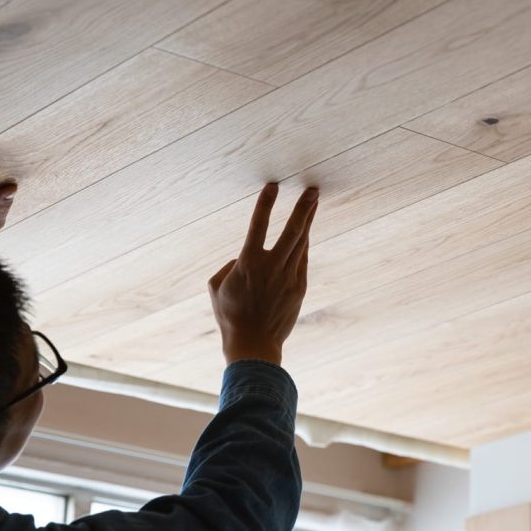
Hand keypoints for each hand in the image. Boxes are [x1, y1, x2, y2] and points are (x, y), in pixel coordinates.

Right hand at [208, 182, 317, 367]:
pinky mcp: (298, 287)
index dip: (265, 204)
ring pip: (301, 243)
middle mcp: (271, 267)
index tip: (273, 186)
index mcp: (248, 263)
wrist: (254, 344)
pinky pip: (302, 259)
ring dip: (307, 221)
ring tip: (313, 203)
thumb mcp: (216, 287)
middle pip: (292, 231)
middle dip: (303, 209)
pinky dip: (303, 245)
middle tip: (312, 191)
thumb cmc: (229, 316)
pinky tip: (305, 234)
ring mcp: (288, 277)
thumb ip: (229, 266)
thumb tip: (243, 258)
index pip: (257, 225)